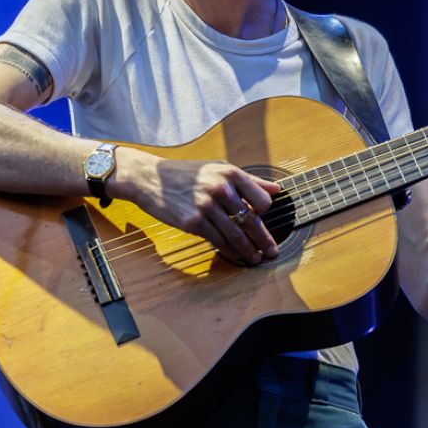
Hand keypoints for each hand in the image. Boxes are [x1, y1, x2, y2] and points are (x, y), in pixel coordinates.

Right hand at [113, 148, 281, 264]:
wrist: (151, 178)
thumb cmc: (186, 173)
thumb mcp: (218, 169)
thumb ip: (249, 180)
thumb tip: (276, 190)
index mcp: (230, 173)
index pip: (262, 200)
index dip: (266, 212)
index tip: (267, 221)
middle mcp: (220, 189)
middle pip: (251, 220)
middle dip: (264, 240)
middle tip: (273, 252)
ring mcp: (206, 206)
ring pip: (235, 234)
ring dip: (248, 250)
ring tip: (256, 258)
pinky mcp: (193, 222)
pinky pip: (218, 241)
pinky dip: (230, 251)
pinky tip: (236, 256)